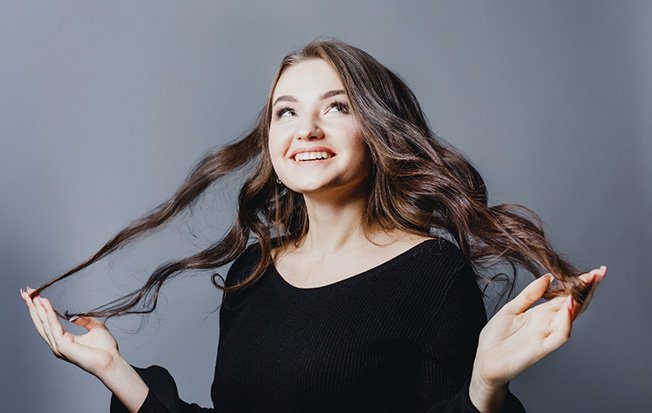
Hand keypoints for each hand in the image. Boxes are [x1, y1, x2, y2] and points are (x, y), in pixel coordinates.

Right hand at [20, 287, 121, 378]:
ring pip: (44, 324)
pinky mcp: (63, 347)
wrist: (112, 361)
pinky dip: (49, 314)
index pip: (48, 323)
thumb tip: (72, 316)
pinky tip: (45, 303)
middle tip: (26, 292)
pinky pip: (53, 327)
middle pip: (41, 323)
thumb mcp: (95, 328)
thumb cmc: (105, 349)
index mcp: (63, 340)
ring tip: (32, 295)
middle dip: (33, 307)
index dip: (41, 309)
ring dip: (37, 308)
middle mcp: (58, 344)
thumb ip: (84, 320)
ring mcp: (58, 346)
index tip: (36, 295)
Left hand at [473, 266, 606, 388]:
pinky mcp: (541, 348)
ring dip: (581, 301)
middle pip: (573, 304)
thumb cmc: (496, 338)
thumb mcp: (511, 309)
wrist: (484, 361)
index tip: (593, 270)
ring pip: (571, 317)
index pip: (565, 296)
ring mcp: (546, 335)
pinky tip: (569, 307)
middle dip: (586, 289)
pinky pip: (559, 335)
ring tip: (588, 283)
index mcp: (541, 314)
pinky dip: (566, 321)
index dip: (578, 283)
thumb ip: (530, 294)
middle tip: (600, 272)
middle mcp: (547, 323)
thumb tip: (548, 276)